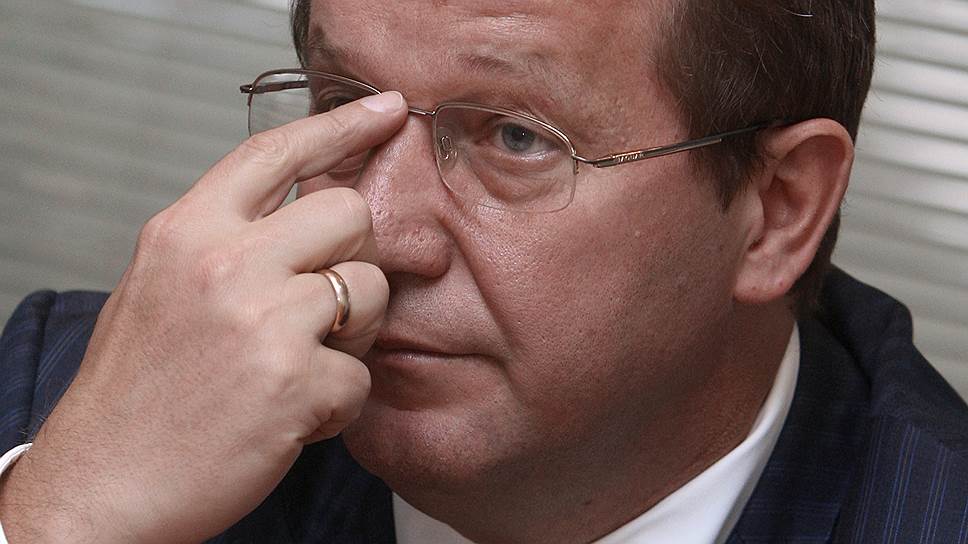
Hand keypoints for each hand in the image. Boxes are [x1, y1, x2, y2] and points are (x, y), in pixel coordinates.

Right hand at [0, 92, 407, 542]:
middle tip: (324, 305)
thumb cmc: (136, 390)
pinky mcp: (292, 382)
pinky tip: (294, 415)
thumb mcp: (162, 285)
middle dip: (355, 258)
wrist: (102, 486)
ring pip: (372, 289)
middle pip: (350, 213)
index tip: (385, 110)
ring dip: (353, 334)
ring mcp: (260, 319)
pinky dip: (340, 402)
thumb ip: (228, 240)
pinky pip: (363, 374)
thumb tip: (308, 208)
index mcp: (185, 231)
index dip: (339, 124)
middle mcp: (223, 261)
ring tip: (303, 365)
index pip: (275, 151)